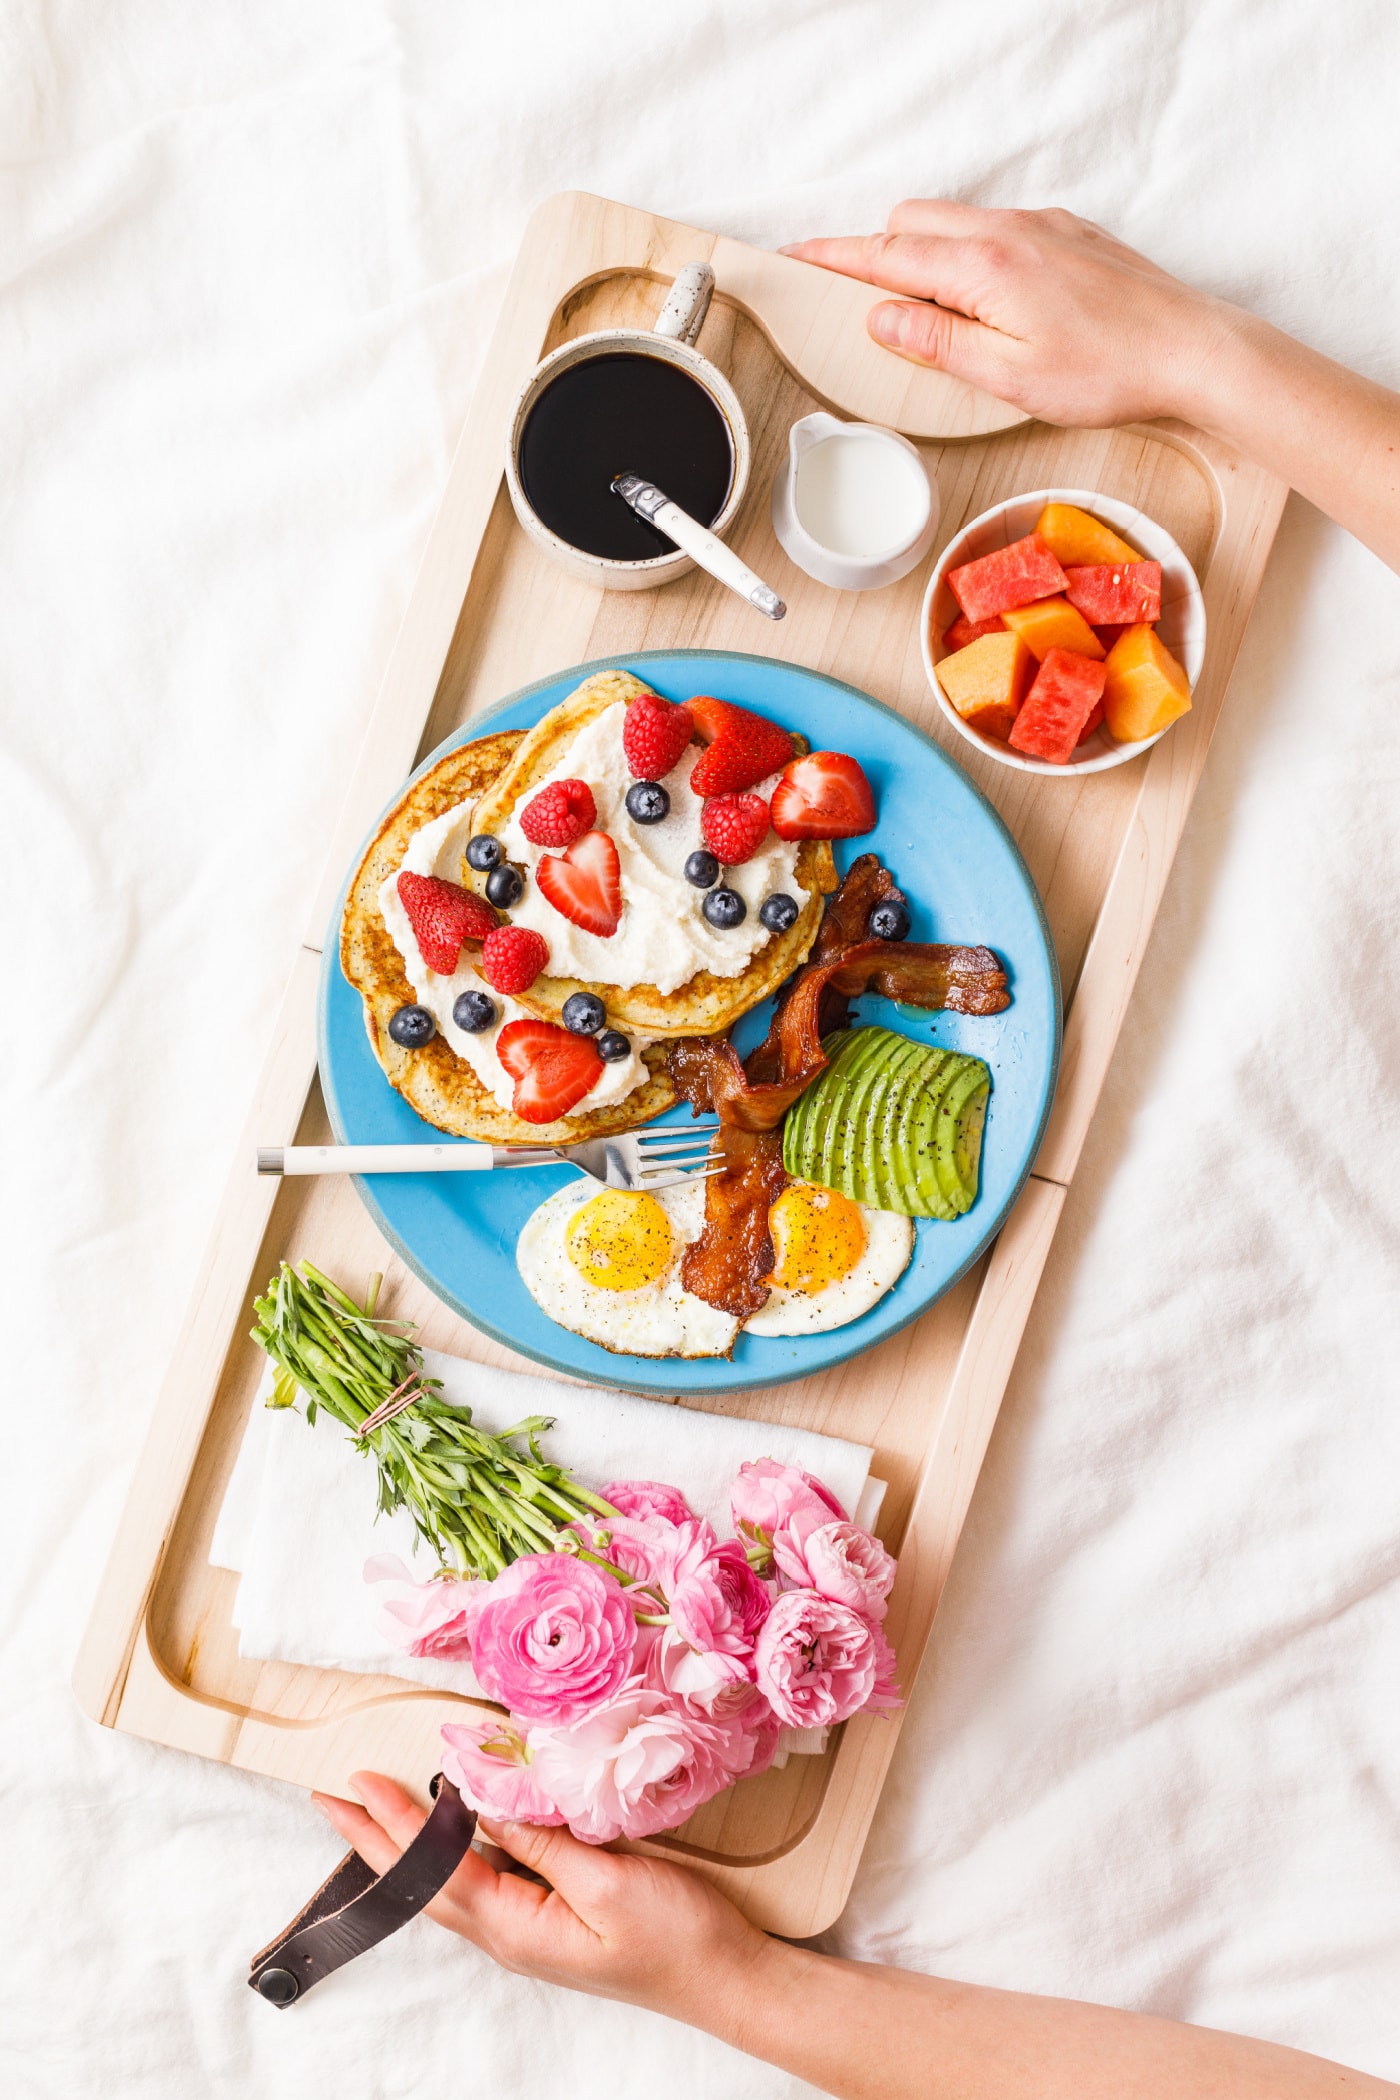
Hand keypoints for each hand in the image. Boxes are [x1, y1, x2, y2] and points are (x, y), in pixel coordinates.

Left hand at [314, 1771, 767, 2021]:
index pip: (437, 1871)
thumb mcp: (611, 1883)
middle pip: (426, 1885)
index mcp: (518, 1928)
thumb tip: (486, 1805)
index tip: (361, 1782)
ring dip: (406, 1846)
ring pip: (450, 1885)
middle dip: (375, 1841)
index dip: (397, 1825)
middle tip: (332, 1799)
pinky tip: (449, 1832)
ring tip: (370, 1812)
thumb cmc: (677, 1936)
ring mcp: (530, 1931)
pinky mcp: (552, 1919)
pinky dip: (451, 1852)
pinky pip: (484, 1881)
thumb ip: (544, 1844)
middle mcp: (511, 1934)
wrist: (726, 1978)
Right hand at [784, 200, 1243, 426]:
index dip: (836, 258)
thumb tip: (883, 316)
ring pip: (955, 222)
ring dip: (924, 253)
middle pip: (914, 221)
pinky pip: (996, 229)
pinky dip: (968, 253)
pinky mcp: (1067, 234)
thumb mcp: (1008, 377)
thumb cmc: (1109, 372)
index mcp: (984, 267)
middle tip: (854, 294)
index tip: (798, 257)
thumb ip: (937, 341)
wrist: (1190, 350)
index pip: (887, 254)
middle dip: (876, 251)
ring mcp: (1041, 226)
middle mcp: (1009, 231)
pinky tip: (983, 300)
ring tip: (922, 308)